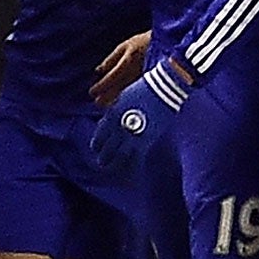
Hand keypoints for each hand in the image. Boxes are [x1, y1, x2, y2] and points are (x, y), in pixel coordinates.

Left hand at [89, 31, 150, 103]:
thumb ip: (111, 59)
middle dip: (106, 98)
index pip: (109, 79)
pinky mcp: (151, 85)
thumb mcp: (126, 46)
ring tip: (108, 107)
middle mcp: (134, 75)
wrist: (171, 44)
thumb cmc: (146, 42)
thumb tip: (98, 71)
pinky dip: (128, 100)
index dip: (100, 87)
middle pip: (117, 90)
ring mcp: (143, 81)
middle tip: (97, 103)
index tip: (92, 92)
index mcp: (126, 63)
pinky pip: (137, 95)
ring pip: (127, 95)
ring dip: (116, 102)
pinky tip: (124, 104)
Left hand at [90, 58, 190, 175]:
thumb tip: (111, 117)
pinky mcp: (146, 140)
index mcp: (112, 115)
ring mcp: (132, 134)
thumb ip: (116, 109)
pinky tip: (130, 171)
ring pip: (119, 155)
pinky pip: (137, 158)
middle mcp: (119, 127)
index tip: (96, 148)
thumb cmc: (145, 88)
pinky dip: (132, 166)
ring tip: (111, 169)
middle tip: (101, 162)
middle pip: (107, 147)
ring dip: (114, 164)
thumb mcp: (124, 97)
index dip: (97, 144)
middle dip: (103, 156)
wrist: (162, 89)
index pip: (100, 134)